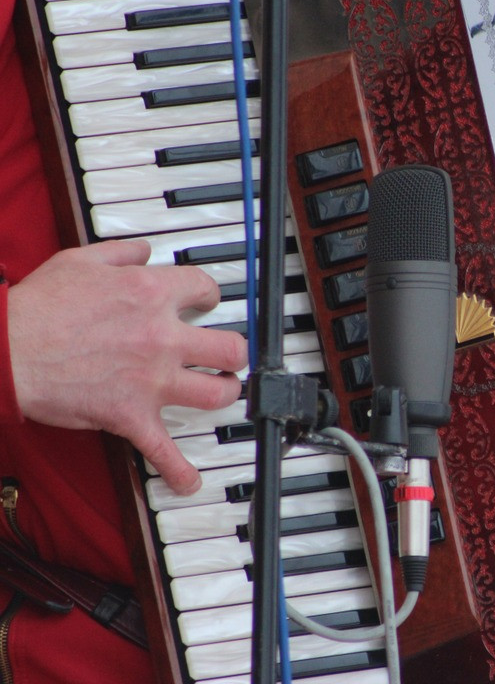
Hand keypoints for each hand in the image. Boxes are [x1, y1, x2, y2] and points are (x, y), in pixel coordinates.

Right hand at [7, 240, 246, 494]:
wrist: (6, 350)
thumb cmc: (37, 308)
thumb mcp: (80, 260)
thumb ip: (122, 253)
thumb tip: (146, 250)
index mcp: (151, 295)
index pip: (206, 289)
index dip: (208, 296)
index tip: (203, 303)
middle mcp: (162, 337)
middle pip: (229, 347)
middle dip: (234, 351)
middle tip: (225, 353)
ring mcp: (151, 380)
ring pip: (217, 393)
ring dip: (225, 393)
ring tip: (222, 390)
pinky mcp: (131, 415)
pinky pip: (163, 451)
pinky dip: (179, 470)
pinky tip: (190, 481)